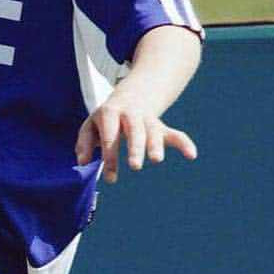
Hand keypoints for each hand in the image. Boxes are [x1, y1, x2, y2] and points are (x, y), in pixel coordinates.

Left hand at [75, 94, 196, 184]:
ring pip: (153, 130)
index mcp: (110, 113)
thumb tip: (82, 162)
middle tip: (135, 166)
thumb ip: (84, 143)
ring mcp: (147, 119)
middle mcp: (130, 114)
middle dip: (135, 147)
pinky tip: (191, 155)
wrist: (131, 96)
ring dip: (155, 144)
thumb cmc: (106, 119)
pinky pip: (175, 134)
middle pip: (134, 130)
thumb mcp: (90, 125)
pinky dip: (184, 143)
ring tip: (157, 160)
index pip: (110, 135)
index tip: (111, 178)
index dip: (110, 156)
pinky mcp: (161, 127)